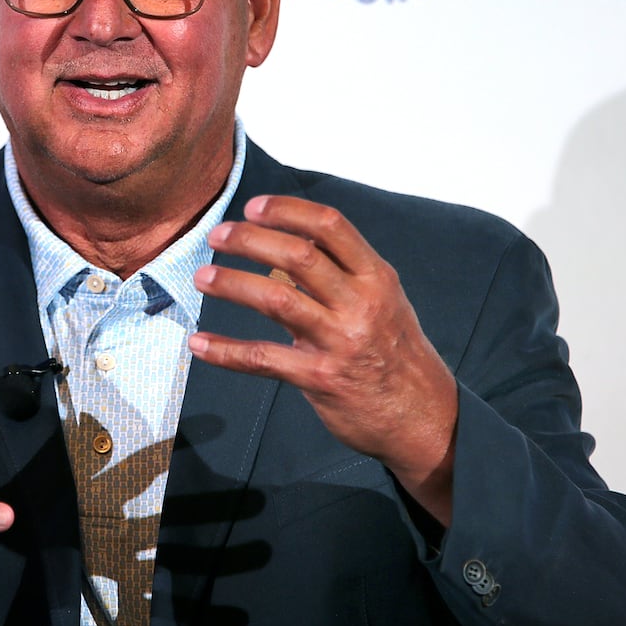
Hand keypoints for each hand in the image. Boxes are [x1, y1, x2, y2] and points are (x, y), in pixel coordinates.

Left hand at [188, 196, 457, 523]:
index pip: (331, 226)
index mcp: (376, 278)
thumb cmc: (397, 354)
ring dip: (231, 284)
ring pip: (276, 299)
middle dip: (249, 239)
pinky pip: (263, 358)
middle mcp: (360, 304)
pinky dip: (226, 350)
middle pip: (297, 256)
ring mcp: (340, 341)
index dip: (287, 211)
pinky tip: (200, 343)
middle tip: (217, 236)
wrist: (425, 419)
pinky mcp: (320, 378)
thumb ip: (341, 272)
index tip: (253, 206)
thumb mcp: (383, 302)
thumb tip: (289, 239)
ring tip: (202, 279)